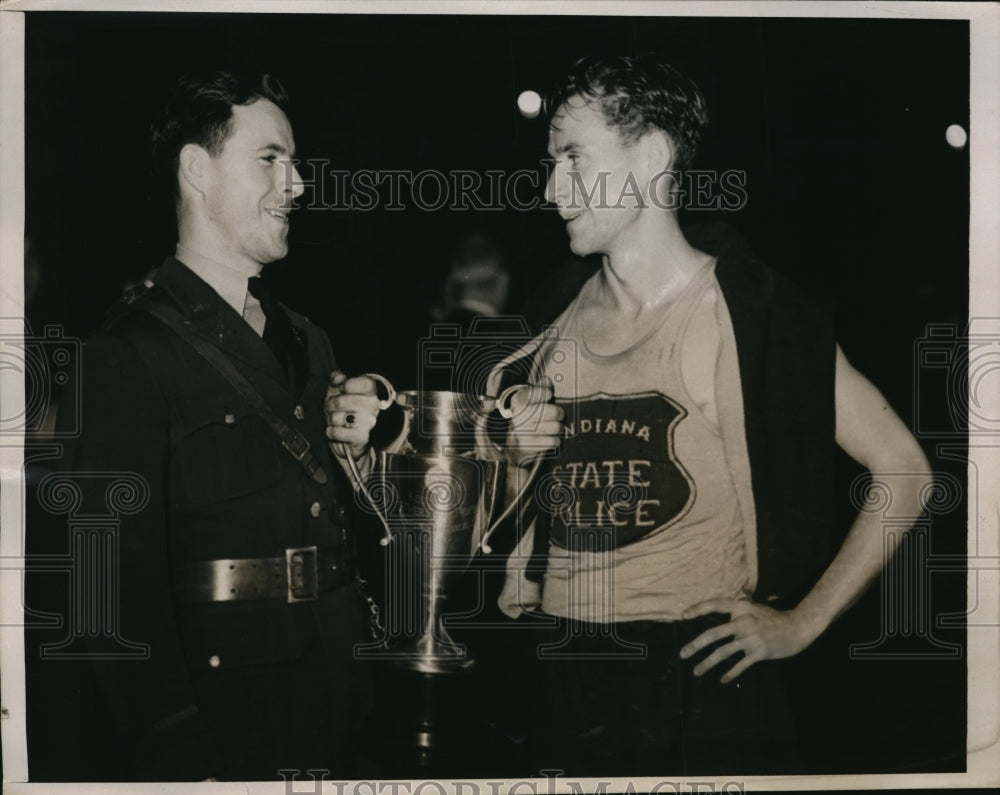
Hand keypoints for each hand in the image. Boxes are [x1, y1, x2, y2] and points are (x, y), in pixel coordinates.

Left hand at [325, 371, 380, 458]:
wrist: (346, 437)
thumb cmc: (342, 411)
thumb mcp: (337, 390)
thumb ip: (336, 379)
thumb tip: (338, 378)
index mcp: (370, 392)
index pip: (365, 384)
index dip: (348, 385)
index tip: (342, 388)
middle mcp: (372, 407)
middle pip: (342, 401)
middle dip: (331, 405)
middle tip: (334, 408)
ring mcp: (368, 423)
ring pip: (336, 417)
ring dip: (330, 419)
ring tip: (337, 420)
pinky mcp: (361, 438)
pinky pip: (337, 432)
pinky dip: (331, 432)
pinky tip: (336, 430)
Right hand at [504, 377, 563, 465]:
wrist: (513, 446)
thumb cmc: (528, 418)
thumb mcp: (531, 402)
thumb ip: (540, 389)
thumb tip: (547, 380)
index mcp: (517, 402)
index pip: (530, 394)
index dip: (541, 393)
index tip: (549, 394)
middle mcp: (517, 417)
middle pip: (550, 411)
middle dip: (559, 413)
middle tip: (559, 415)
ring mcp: (520, 432)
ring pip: (555, 427)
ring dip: (558, 428)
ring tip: (554, 428)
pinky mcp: (526, 447)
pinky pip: (552, 442)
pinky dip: (555, 441)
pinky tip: (551, 439)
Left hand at [679, 599, 819, 682]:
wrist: (797, 628)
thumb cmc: (772, 618)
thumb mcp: (753, 607)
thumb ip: (737, 611)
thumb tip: (723, 615)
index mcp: (741, 607)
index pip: (716, 605)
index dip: (699, 609)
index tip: (684, 616)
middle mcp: (743, 622)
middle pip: (714, 634)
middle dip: (696, 645)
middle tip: (683, 654)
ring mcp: (751, 638)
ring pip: (724, 652)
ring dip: (708, 663)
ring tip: (696, 671)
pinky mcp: (760, 652)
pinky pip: (741, 665)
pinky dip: (730, 673)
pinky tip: (722, 679)